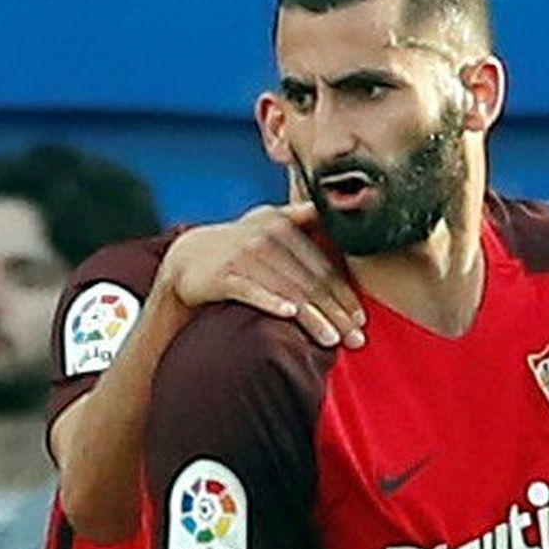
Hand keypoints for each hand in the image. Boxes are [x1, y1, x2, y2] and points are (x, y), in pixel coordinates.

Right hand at [160, 202, 365, 348]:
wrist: (188, 257)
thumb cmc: (238, 246)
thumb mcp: (267, 223)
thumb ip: (299, 218)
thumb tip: (328, 208)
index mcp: (282, 224)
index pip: (322, 265)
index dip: (344, 293)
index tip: (361, 318)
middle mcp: (264, 236)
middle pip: (309, 281)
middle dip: (336, 312)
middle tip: (355, 338)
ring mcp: (243, 256)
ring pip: (287, 289)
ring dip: (312, 317)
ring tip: (332, 339)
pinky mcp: (223, 276)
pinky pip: (251, 291)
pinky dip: (271, 302)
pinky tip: (289, 315)